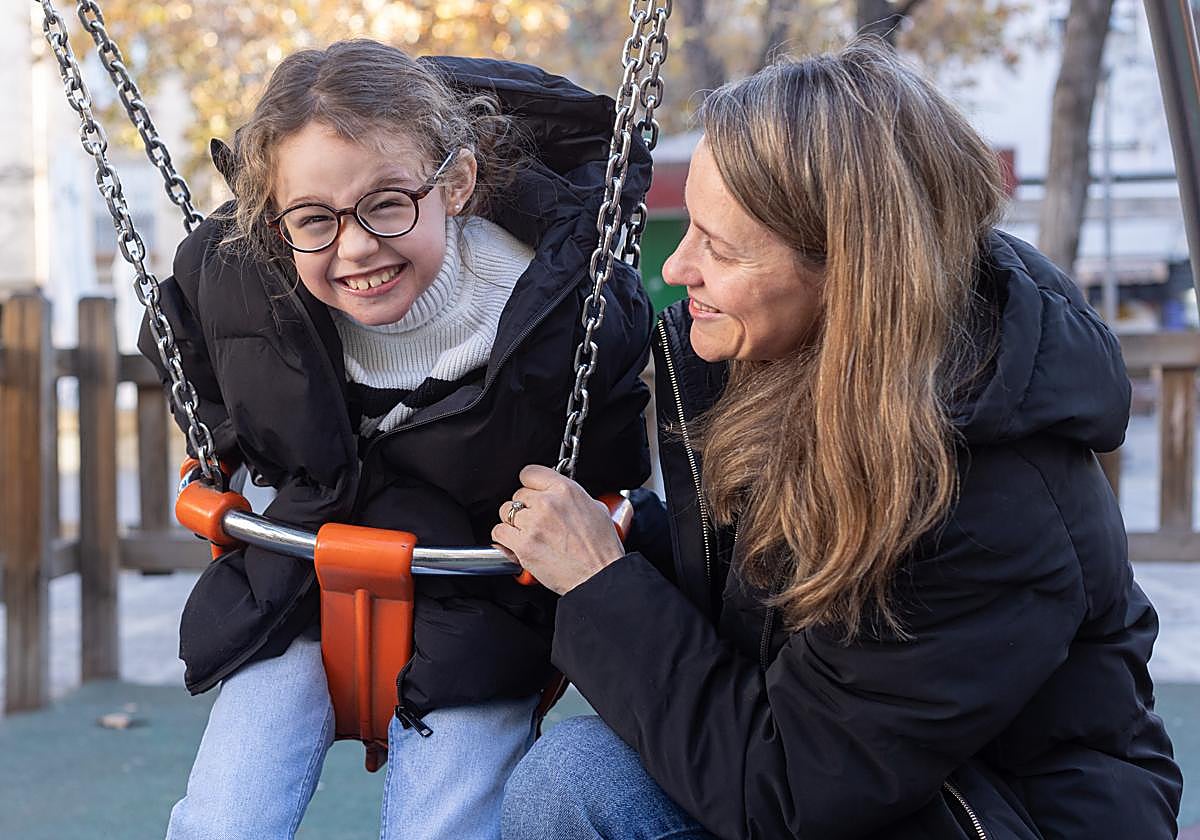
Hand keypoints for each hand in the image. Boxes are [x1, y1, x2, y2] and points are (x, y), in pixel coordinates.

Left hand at [492, 465, 626, 594]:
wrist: (599, 576)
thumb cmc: (601, 549)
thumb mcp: (596, 509)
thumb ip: (572, 497)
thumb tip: (560, 495)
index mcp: (565, 490)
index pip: (530, 472)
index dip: (530, 484)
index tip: (531, 491)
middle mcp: (547, 503)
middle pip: (518, 494)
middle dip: (525, 507)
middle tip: (536, 520)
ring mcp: (533, 524)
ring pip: (505, 512)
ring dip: (513, 522)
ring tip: (527, 533)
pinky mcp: (523, 545)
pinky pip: (499, 532)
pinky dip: (505, 539)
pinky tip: (517, 543)